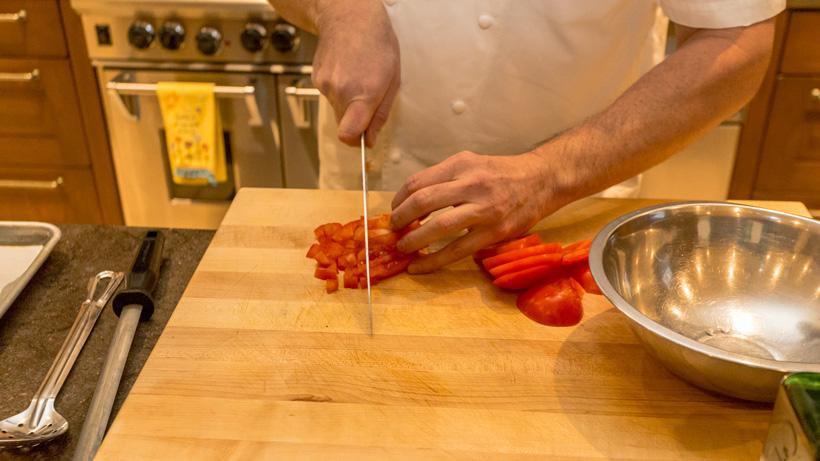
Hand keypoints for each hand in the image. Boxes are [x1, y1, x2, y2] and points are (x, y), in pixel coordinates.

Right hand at [312, 0, 399, 146]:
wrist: (349, 16)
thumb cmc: (377, 43)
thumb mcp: (392, 80)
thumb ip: (380, 115)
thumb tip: (370, 140)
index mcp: (364, 93)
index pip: (349, 134)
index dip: (356, 142)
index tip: (364, 140)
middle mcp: (341, 91)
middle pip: (343, 124)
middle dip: (356, 119)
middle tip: (368, 99)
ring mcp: (325, 85)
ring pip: (337, 110)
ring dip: (348, 102)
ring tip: (358, 77)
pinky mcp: (317, 79)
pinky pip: (329, 96)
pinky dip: (339, 90)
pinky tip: (348, 71)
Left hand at [390, 151, 568, 273]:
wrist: (543, 179)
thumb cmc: (503, 173)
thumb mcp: (472, 164)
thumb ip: (445, 179)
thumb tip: (413, 202)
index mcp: (461, 165)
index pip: (418, 182)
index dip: (399, 199)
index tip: (394, 210)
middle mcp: (471, 184)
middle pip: (423, 202)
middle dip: (401, 219)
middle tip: (394, 229)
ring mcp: (484, 209)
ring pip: (438, 227)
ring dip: (414, 241)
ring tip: (403, 248)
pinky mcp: (494, 232)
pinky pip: (457, 250)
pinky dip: (434, 261)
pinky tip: (420, 266)